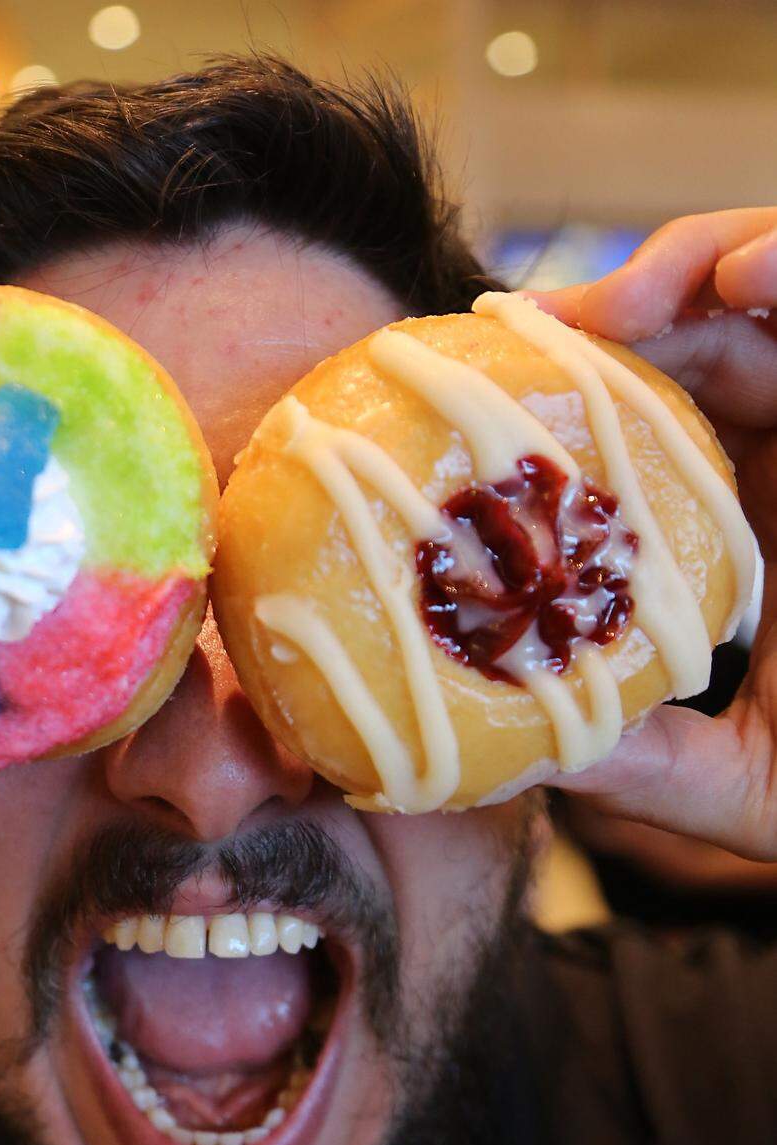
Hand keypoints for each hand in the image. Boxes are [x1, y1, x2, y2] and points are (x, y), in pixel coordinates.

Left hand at [531, 208, 776, 860]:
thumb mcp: (734, 781)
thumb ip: (637, 764)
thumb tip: (509, 762)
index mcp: (752, 525)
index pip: (660, 421)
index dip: (580, 387)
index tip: (495, 376)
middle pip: (709, 337)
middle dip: (623, 308)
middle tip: (540, 325)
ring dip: (707, 261)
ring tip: (631, 299)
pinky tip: (747, 278)